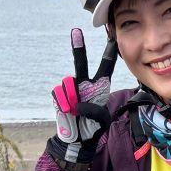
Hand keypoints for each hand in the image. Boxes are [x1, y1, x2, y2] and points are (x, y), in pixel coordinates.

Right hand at [51, 28, 116, 167]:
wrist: (77, 139)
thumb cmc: (93, 128)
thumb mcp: (102, 121)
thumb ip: (96, 112)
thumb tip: (79, 104)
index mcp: (99, 87)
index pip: (106, 67)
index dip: (109, 54)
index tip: (112, 38)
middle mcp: (84, 84)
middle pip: (81, 63)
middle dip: (78, 47)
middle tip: (76, 31)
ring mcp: (70, 88)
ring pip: (68, 84)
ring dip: (72, 98)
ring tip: (76, 112)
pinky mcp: (58, 95)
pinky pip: (59, 94)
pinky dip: (63, 104)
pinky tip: (68, 112)